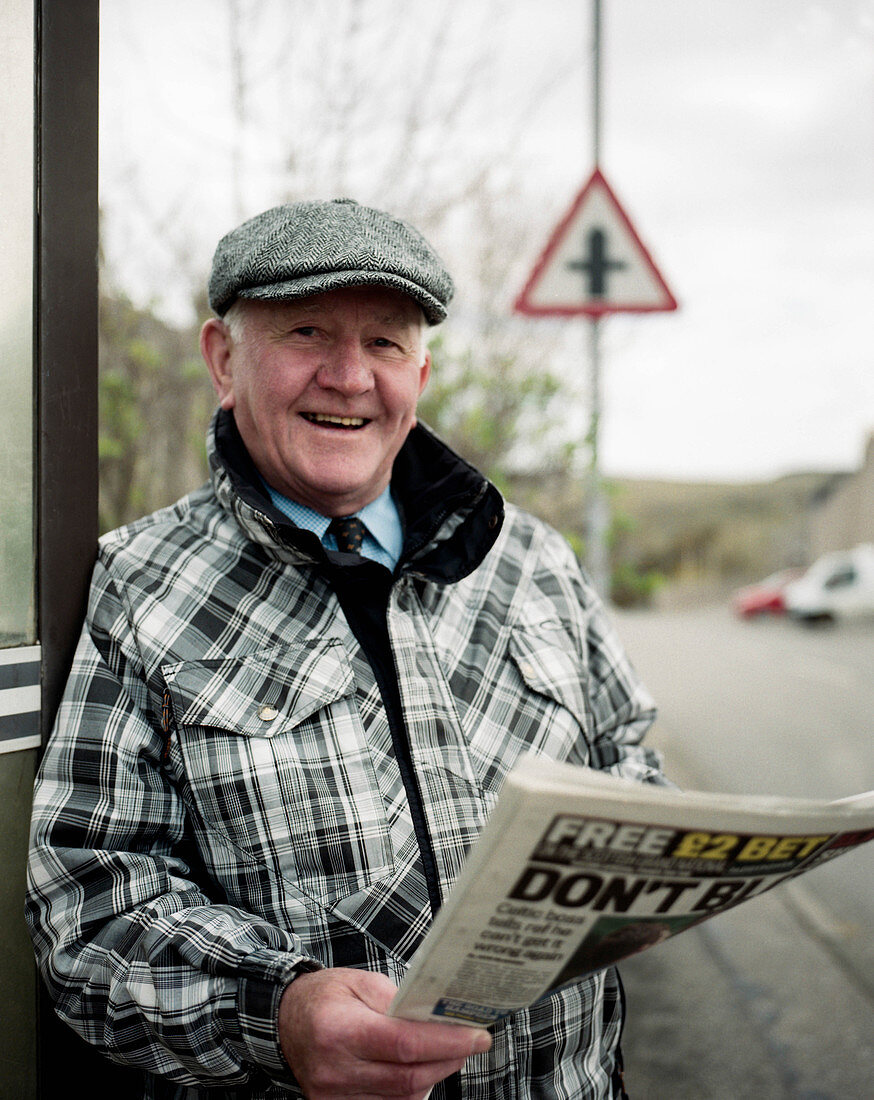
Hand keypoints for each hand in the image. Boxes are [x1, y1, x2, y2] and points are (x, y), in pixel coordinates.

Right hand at [278, 967, 490, 1098]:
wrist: (284, 1021)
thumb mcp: (361, 982)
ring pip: (400, 1099)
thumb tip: (437, 1019)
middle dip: (448, 1060)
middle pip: (407, 1078)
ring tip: (447, 1052)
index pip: (404, 1045)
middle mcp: (335, 1071)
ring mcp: (333, 1097)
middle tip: (471, 1042)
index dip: (446, 1043)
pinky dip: (409, 1093)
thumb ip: (398, 1002)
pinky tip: (419, 1071)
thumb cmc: (324, 997)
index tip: (477, 1035)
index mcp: (339, 1030)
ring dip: (432, 1078)